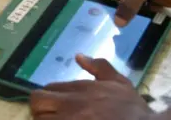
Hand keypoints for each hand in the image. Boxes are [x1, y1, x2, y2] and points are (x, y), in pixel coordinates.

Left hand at [30, 55, 154, 119]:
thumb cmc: (133, 110)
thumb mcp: (120, 83)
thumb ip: (99, 68)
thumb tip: (79, 56)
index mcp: (80, 89)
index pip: (46, 90)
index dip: (47, 99)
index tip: (55, 107)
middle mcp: (71, 104)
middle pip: (37, 102)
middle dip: (40, 110)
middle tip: (50, 116)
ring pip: (41, 118)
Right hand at [92, 0, 170, 25]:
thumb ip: (130, 4)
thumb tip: (117, 22)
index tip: (92, 3)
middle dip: (111, 5)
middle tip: (102, 23)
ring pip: (133, 5)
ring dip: (127, 14)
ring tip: (116, 31)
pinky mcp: (161, 3)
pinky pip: (147, 12)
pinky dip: (142, 20)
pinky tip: (137, 30)